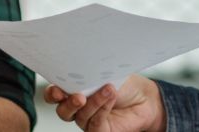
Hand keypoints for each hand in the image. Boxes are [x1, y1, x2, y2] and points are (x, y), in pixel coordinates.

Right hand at [44, 74, 165, 131]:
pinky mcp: (101, 131)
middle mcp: (78, 108)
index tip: (57, 90)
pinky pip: (95, 124)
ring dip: (93, 102)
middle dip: (68, 103)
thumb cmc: (125, 84)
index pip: (55, 95)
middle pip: (62, 111)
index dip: (53, 94)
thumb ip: (88, 75)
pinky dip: (102, 110)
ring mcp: (89, 121)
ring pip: (80, 117)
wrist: (146, 98)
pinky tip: (111, 99)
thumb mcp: (104, 73)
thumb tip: (78, 71)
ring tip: (108, 89)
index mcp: (74, 90)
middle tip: (78, 96)